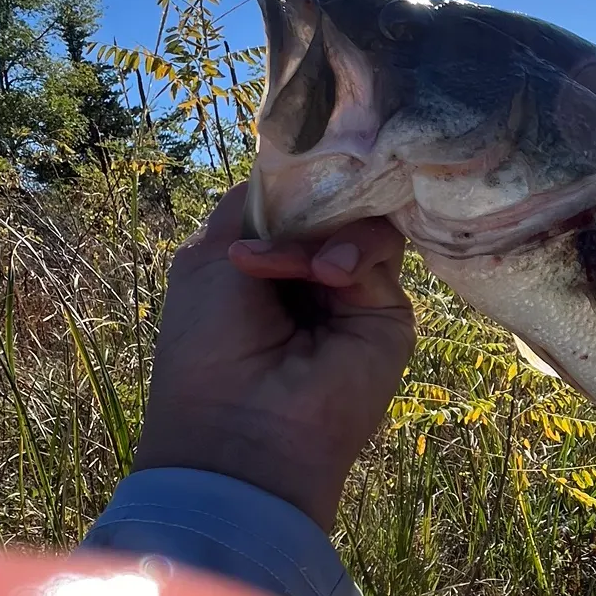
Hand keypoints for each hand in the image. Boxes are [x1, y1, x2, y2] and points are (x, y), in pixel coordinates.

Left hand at [134, 182, 414, 531]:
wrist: (243, 435)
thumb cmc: (207, 350)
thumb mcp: (212, 257)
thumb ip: (254, 205)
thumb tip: (299, 171)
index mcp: (265, 262)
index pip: (294, 197)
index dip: (294, 177)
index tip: (292, 159)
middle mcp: (311, 276)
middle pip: (332, 201)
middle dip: (310, 201)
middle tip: (286, 222)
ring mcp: (352, 295)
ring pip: (361, 221)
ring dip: (326, 233)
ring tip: (304, 269)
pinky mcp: (387, 316)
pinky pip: (381, 254)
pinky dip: (351, 253)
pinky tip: (327, 277)